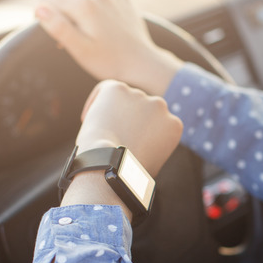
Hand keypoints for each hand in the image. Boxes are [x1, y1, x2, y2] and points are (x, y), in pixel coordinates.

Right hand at [35, 0, 183, 95]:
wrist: (143, 63)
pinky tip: (97, 24)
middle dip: (57, 10)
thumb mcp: (80, 50)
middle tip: (65, 36)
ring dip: (73, 6)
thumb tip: (39, 8)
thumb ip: (58, 27)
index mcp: (84, 4)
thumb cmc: (109, 61)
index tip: (51, 34)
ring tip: (80, 30)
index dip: (42, 15)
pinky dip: (91, 5)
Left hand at [61, 80, 182, 217]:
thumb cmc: (129, 173)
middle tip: (114, 134)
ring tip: (101, 130)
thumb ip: (153, 146)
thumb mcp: (153, 162)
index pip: (158, 122)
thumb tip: (141, 148)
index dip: (143, 131)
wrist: (111, 166)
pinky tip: (88, 118)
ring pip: (125, 99)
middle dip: (130, 120)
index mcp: (174, 125)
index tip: (129, 141)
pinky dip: (97, 102)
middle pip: (143, 109)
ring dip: (115, 111)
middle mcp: (161, 106)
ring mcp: (140, 95)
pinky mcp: (118, 89)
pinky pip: (106, 90)